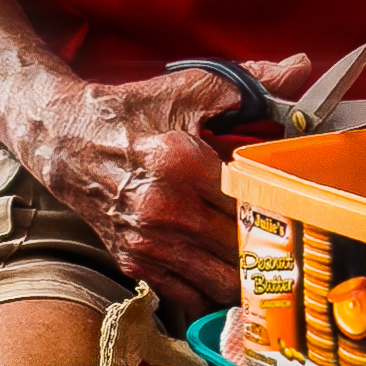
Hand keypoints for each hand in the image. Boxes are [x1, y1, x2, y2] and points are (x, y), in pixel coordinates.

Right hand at [19, 53, 309, 334]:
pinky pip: (189, 297)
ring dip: (248, 279)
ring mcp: (148, 242)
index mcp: (181, 164)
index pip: (252, 201)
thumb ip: (251, 82)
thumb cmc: (130, 114)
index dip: (283, 208)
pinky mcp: (135, 262)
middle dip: (273, 249)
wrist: (64, 141)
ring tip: (267, 267)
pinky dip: (213, 294)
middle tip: (296, 243)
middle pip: (243, 249)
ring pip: (222, 284)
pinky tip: (228, 279)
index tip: (301, 209)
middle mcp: (164, 210)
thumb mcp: (188, 89)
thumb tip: (300, 68)